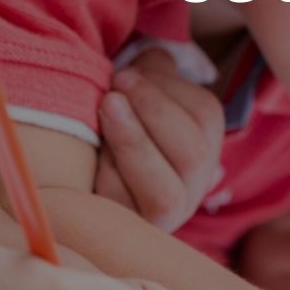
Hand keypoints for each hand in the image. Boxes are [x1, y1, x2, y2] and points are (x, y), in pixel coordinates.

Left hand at [94, 47, 227, 231]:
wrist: (84, 183)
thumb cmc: (117, 127)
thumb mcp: (142, 97)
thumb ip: (153, 74)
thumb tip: (152, 56)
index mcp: (203, 146)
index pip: (205, 117)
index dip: (167, 90)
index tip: (128, 72)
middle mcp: (193, 188)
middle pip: (193, 155)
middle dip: (154, 112)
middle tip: (116, 86)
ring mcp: (164, 218)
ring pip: (165, 193)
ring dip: (134, 142)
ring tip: (106, 107)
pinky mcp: (128, 233)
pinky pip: (121, 207)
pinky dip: (106, 173)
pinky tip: (91, 150)